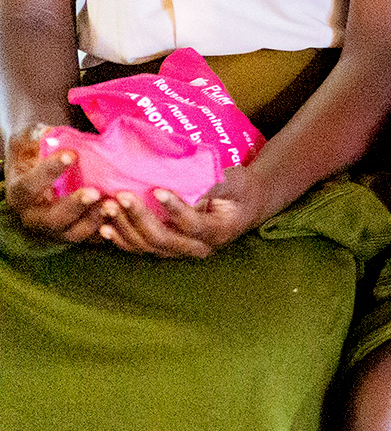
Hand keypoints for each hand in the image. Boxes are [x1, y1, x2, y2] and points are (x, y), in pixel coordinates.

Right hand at [4, 126, 106, 243]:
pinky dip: (107, 231)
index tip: (71, 154)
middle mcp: (35, 217)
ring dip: (95, 220)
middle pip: (52, 219)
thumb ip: (36, 137)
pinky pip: (92, 240)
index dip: (49, 172)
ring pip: (74, 233)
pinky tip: (122, 217)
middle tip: (95, 191)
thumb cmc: (35, 157)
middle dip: (74, 206)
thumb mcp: (29, 143)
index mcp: (21, 193)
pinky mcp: (76, 234)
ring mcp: (56, 230)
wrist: (40, 182)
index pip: (30, 186)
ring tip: (112, 204)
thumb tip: (49, 132)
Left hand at [96, 163, 270, 257]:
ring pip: (148, 247)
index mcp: (219, 231)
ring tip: (109, 206)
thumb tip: (188, 179)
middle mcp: (199, 247)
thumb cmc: (240, 188)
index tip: (158, 190)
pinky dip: (121, 239)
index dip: (174, 210)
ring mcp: (181, 251)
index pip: (193, 225)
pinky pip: (141, 249)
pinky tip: (105, 226)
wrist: (245, 205)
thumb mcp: (235, 181)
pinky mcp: (167, 249)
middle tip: (122, 196)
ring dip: (125, 228)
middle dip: (140, 218)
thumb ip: (213, 183)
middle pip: (164, 240)